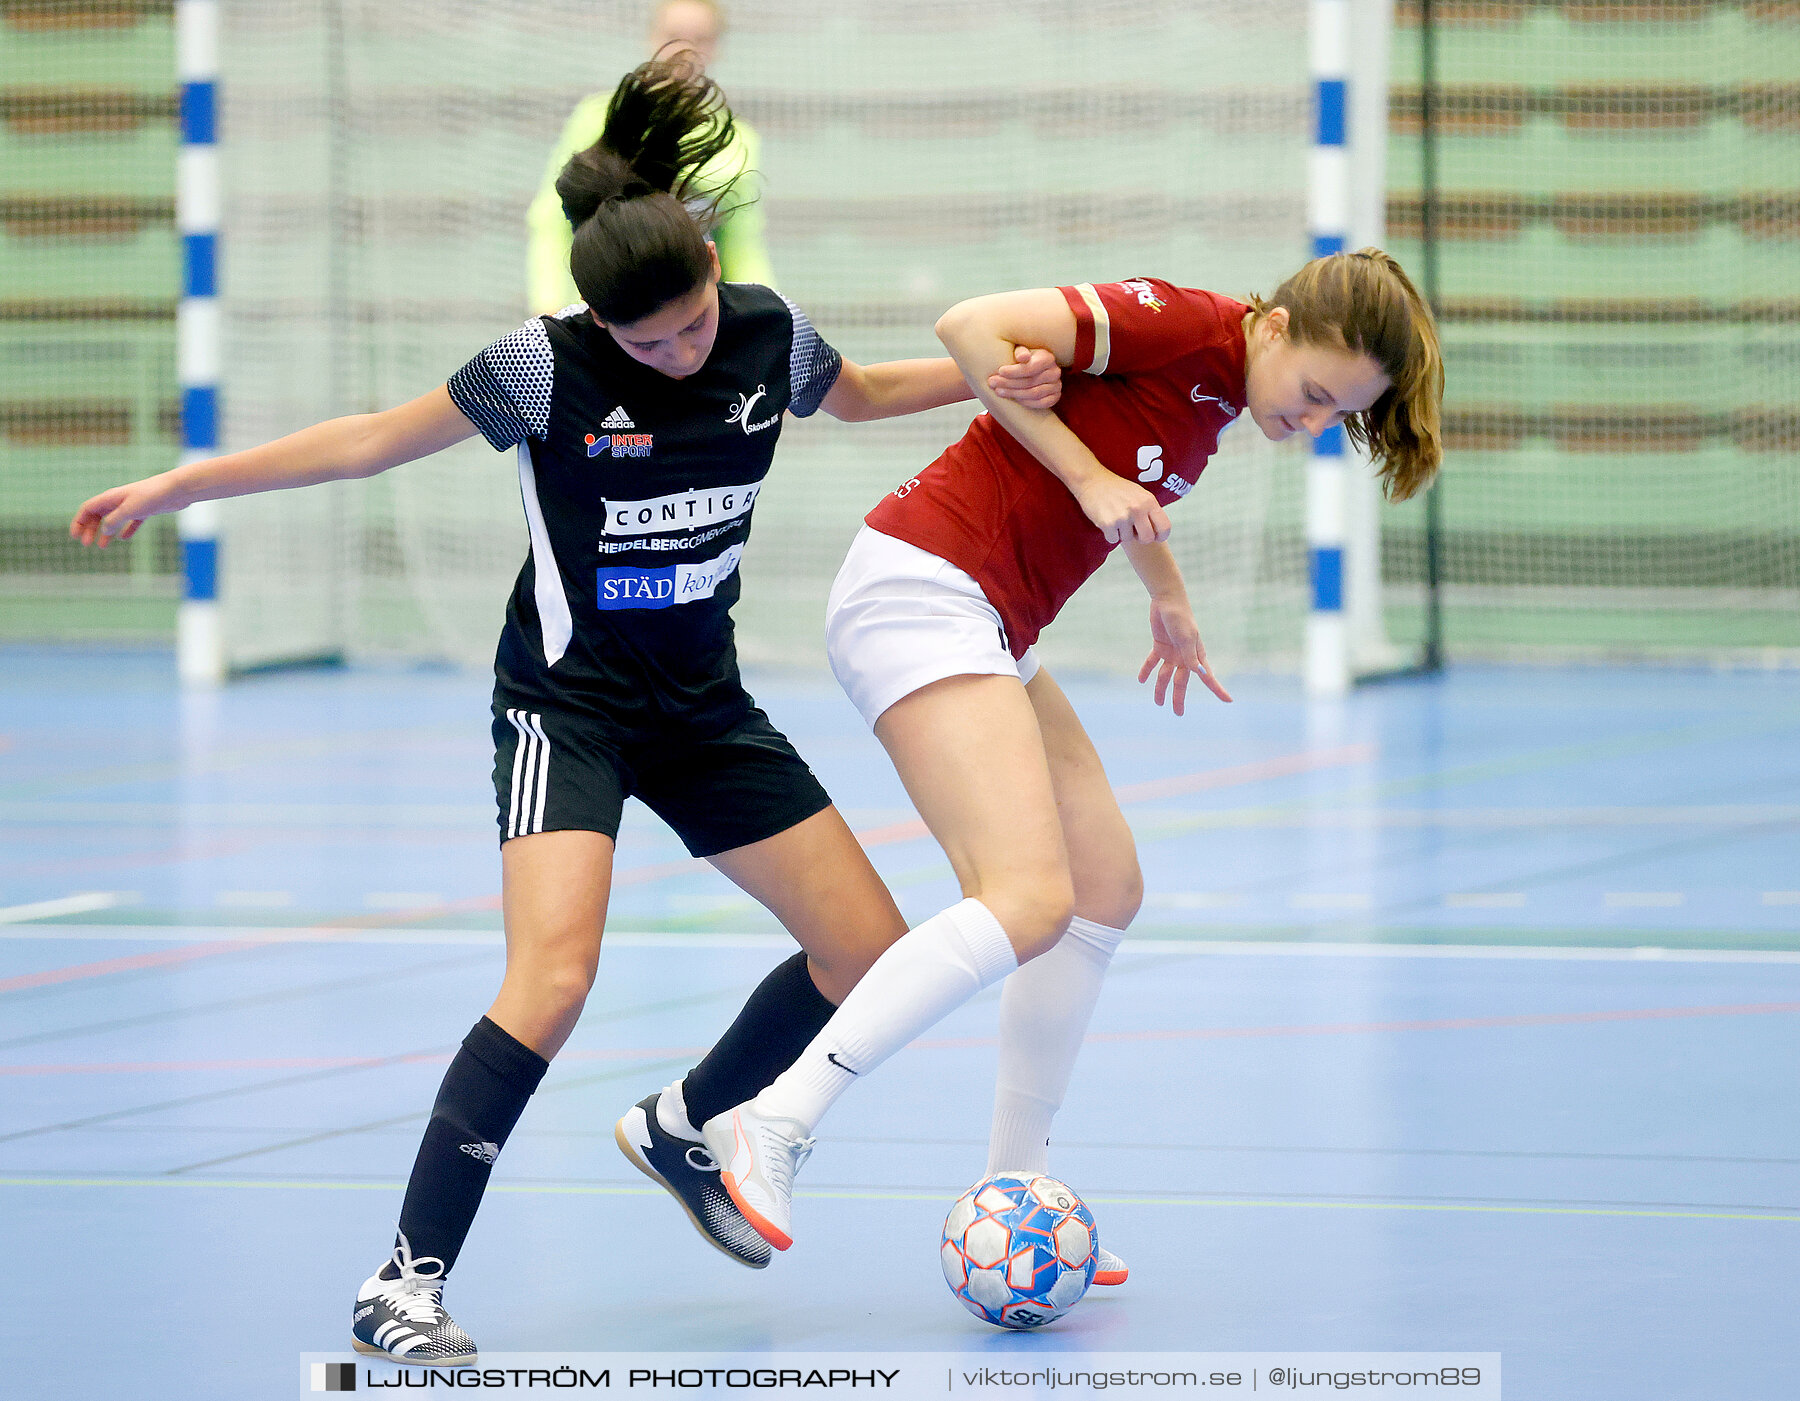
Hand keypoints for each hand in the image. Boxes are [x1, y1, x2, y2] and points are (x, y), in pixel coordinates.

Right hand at [70, 473, 182, 547]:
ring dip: (105, 532)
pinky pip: (131, 521)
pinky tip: (124, 538)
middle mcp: (119, 500)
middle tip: (87, 544)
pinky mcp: (145, 510)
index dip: (79, 522)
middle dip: (90, 529)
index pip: (88, 509)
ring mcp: (132, 505)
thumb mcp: (130, 509)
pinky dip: (126, 530)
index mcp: (111, 497)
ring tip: (102, 546)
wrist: (177, 489)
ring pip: (113, 520)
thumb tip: (104, 530)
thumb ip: (115, 520)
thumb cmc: (152, 495)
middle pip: (98, 515)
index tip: (75, 536)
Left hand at [987, 345, 1061, 409]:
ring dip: (1014, 394)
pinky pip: (1041, 403)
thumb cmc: (1021, 358)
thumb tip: (1022, 357)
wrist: (1029, 370)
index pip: (1031, 367)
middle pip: (1030, 381)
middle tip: (992, 382)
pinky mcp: (1055, 397)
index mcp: (1047, 357)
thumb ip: (1020, 351)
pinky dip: (1025, 402)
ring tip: (998, 391)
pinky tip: (1012, 399)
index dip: (1014, 371)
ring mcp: (1056, 385)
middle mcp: (1055, 371)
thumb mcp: (1019, 350)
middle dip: (1009, 383)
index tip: (999, 371)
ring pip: (1034, 394)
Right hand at [1074, 473, 1170, 545]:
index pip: (1164, 527)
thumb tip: (1159, 531)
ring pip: (1128, 538)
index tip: (1155, 537)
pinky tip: (1106, 519)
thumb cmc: (1116, 488)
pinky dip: (1109, 533)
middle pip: (1147, 538)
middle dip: (1140, 538)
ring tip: (1115, 517)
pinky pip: (1113, 539)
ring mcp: (1123, 516)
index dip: (1160, 536)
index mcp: (1148, 501)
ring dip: (1121, 533)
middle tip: (1133, 531)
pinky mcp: (1108, 523)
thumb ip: (1149, 510)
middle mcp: (1138, 509)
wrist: (1092, 479)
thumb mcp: (1139, 494)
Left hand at [1137, 595, 1231, 713]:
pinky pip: (1152, 662)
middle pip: (1181, 682)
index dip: (1217, 689)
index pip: (1208, 677)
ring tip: (1157, 703)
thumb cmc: (1181, 618)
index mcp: (1196, 656)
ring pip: (1165, 675)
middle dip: (1179, 698)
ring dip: (1160, 688)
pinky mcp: (1160, 646)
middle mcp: (1185, 657)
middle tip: (1178, 714)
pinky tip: (1141, 680)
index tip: (1229, 701)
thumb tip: (1199, 674)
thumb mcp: (1186, 638)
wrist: (1167, 601)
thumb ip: (1190, 656)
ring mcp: (1172, 653)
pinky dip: (1147, 670)